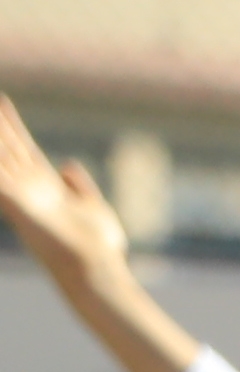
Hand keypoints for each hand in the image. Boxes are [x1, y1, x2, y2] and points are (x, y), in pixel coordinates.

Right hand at [0, 97, 124, 291]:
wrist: (95, 271)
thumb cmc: (98, 247)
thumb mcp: (94, 207)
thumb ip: (80, 186)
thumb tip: (68, 165)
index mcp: (46, 184)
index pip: (23, 146)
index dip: (12, 124)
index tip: (3, 100)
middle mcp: (29, 186)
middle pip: (6, 144)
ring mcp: (20, 192)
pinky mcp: (13, 201)